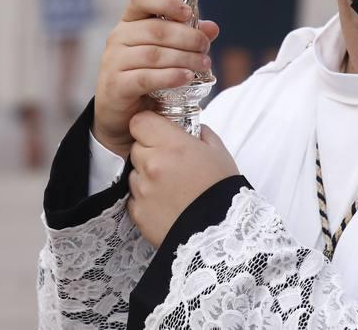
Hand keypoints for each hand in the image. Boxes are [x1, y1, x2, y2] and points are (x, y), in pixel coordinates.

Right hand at [93, 0, 218, 159]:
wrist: (120, 114)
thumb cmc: (145, 76)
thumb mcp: (166, 53)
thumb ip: (187, 38)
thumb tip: (213, 28)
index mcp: (129, 21)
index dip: (166, 1)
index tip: (188, 13)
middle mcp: (118, 37)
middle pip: (156, 29)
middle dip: (187, 37)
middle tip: (205, 48)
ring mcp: (113, 61)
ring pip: (154, 54)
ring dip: (184, 58)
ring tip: (204, 65)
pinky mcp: (115, 85)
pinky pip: (146, 77)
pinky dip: (170, 77)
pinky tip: (187, 78)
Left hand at [129, 112, 238, 247]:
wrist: (223, 234)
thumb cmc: (223, 191)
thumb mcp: (218, 152)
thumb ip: (200, 132)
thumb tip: (190, 126)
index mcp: (171, 145)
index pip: (139, 122)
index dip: (148, 126)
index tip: (157, 133)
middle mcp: (152, 165)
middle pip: (136, 148)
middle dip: (149, 152)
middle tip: (171, 164)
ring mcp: (142, 190)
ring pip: (134, 173)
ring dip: (146, 177)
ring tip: (172, 189)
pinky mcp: (137, 213)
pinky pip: (134, 198)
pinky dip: (145, 200)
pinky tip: (166, 205)